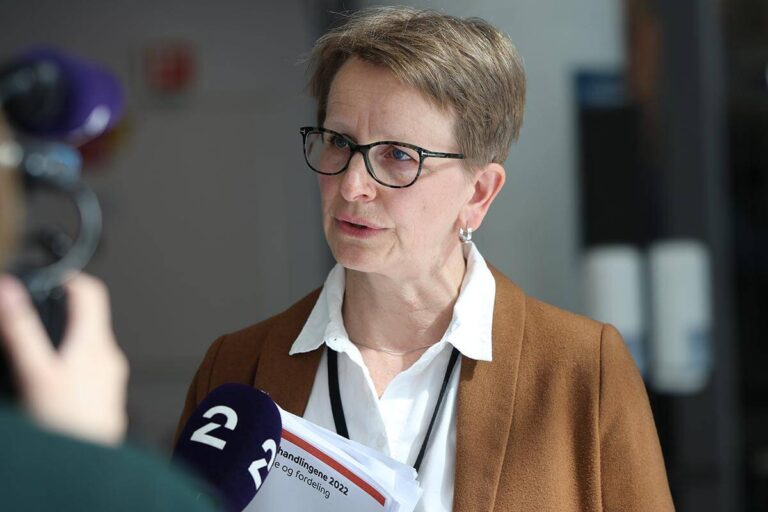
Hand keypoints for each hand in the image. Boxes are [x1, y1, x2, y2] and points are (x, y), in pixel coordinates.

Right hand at [0, 273, 128, 444]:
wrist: (89, 464)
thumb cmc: (66, 424)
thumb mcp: (34, 372)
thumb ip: (21, 330)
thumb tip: (9, 291)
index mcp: (94, 343)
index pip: (92, 293)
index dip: (71, 278)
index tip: (51, 276)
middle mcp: (109, 356)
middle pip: (89, 318)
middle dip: (62, 311)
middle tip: (36, 310)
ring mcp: (111, 376)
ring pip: (89, 343)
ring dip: (67, 337)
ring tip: (40, 346)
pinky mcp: (107, 395)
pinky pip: (90, 366)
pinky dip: (72, 361)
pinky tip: (53, 377)